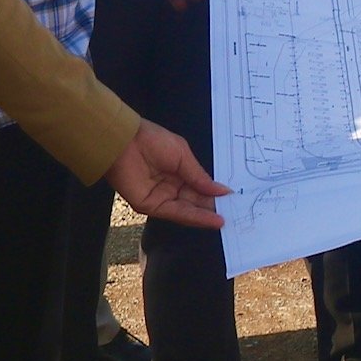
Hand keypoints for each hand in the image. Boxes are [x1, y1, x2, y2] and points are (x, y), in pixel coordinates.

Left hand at [106, 117, 230, 228]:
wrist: (126, 142)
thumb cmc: (154, 141)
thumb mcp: (183, 156)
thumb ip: (200, 177)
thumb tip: (221, 190)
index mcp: (177, 171)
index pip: (198, 187)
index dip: (213, 193)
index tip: (232, 198)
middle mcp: (170, 187)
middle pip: (194, 200)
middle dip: (212, 206)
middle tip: (234, 212)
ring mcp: (160, 198)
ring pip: (187, 209)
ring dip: (205, 215)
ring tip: (225, 218)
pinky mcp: (151, 206)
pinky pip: (176, 213)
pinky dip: (194, 217)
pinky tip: (210, 219)